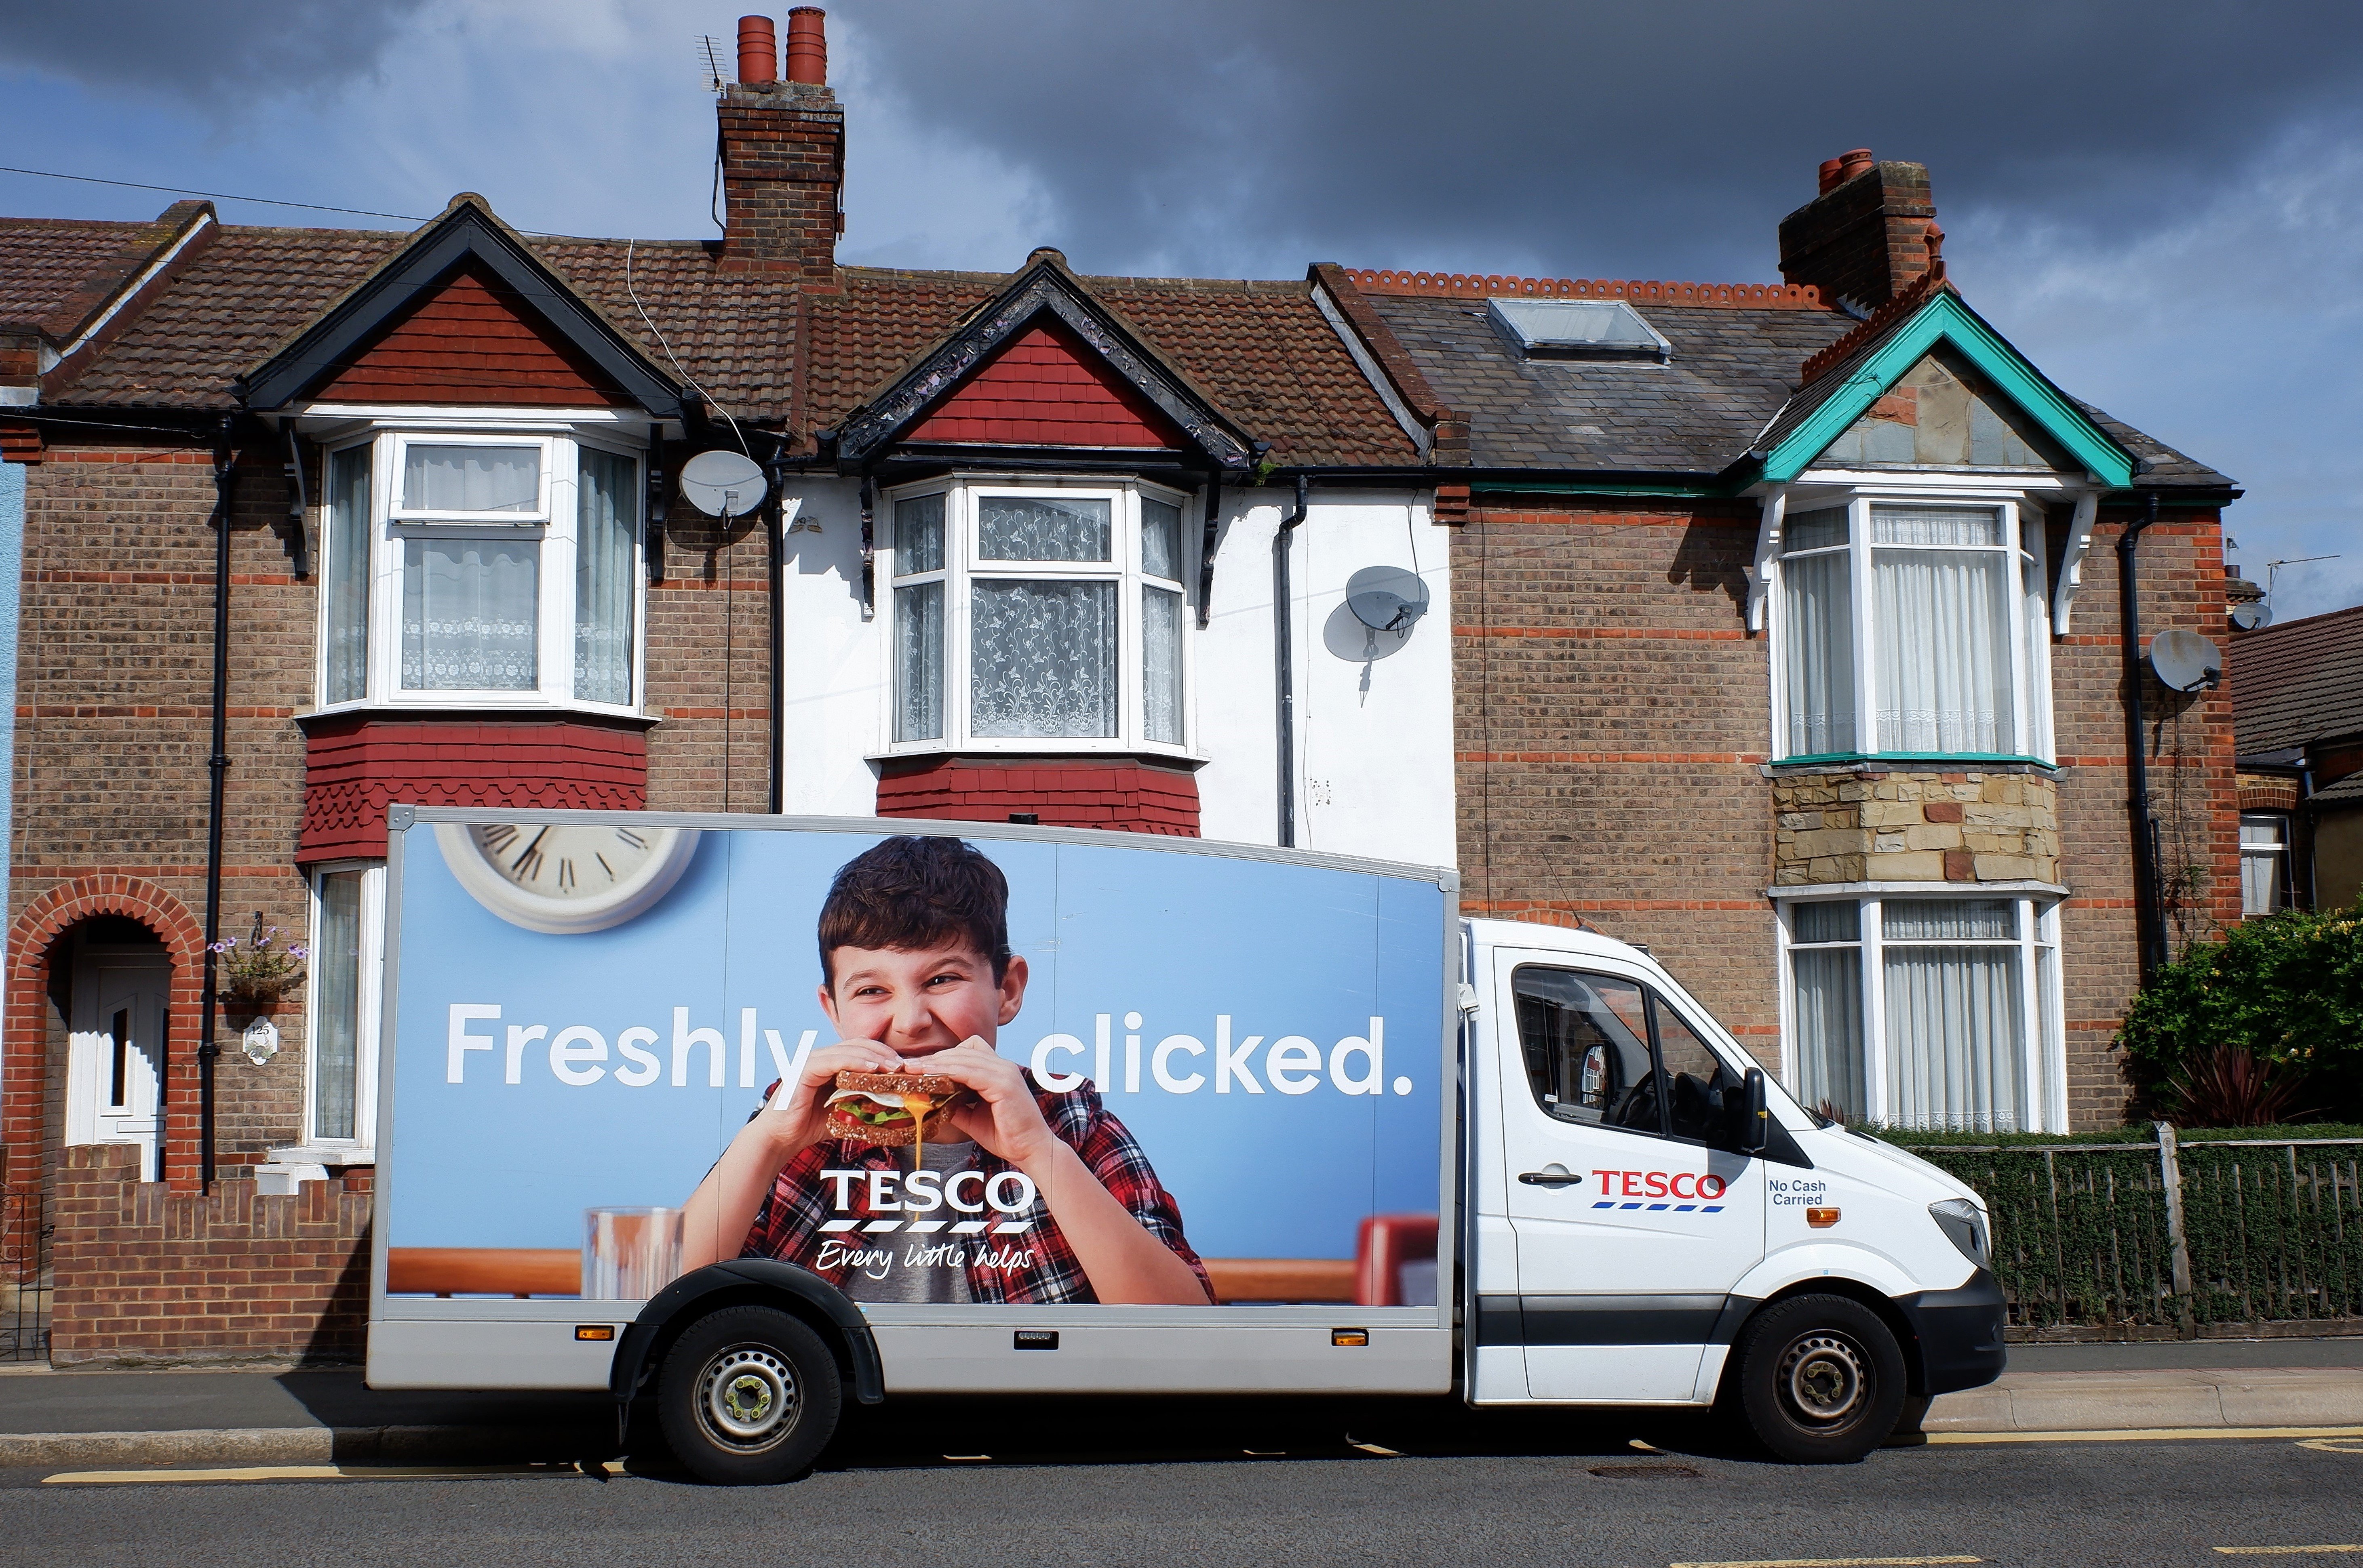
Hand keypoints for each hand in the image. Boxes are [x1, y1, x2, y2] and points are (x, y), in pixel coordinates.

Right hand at [745, 1038, 903, 1157]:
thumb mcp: (845, 1111)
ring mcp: (814, 1060)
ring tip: (895, 1067)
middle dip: (886, 1053)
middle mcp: (824, 1057)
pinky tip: (873, 1069)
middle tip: (906, 1067)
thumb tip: (895, 1104)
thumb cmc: (811, 1125)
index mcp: (833, 1064)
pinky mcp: (805, 1068)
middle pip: (861, 1044)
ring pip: (850, 1048)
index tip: (906, 1069)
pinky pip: (835, 1059)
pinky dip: (856, 1062)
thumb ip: (864, 1101)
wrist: (781, 1137)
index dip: (886, 1056)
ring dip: (876, 1056)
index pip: (864, 1051)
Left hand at [917, 1036, 1057, 1169]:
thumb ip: (954, 1105)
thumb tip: (929, 1099)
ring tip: (913, 1070)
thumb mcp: (972, 1117)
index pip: (966, 1051)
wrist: (1031, 1150)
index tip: (917, 1067)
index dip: (941, 1057)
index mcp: (998, 1070)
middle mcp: (1003, 1066)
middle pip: (962, 1050)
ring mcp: (1004, 1072)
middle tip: (908, 1067)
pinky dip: (948, 1072)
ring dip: (936, 1063)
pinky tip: (930, 1078)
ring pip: (963, 1057)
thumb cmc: (1006, 1135)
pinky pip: (970, 1071)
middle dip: (934, 1058)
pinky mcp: (1004, 1083)